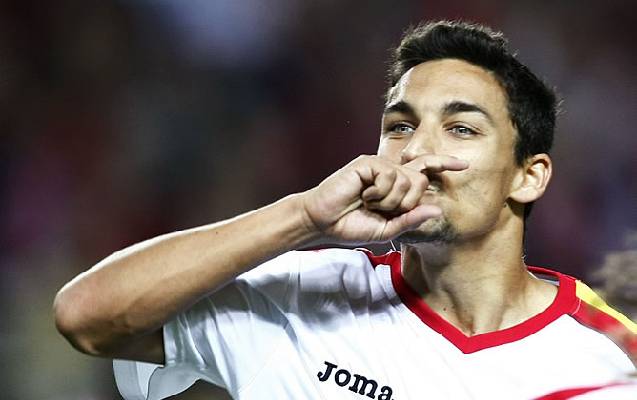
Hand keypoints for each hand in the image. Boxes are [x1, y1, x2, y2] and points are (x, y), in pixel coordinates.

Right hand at [301, 154, 467, 243]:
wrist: (323, 223)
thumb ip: (411, 219)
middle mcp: (390, 172)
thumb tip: (438, 209)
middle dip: (406, 203)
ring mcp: (379, 166)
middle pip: (420, 181)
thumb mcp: (387, 229)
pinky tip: (363, 195)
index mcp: (396, 186)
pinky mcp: (367, 163)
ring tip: (368, 203)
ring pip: (406, 180)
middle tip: (383, 210)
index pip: (425, 171)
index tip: (464, 165)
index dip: (444, 165)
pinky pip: (390, 175)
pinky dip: (379, 192)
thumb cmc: (351, 226)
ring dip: (389, 200)